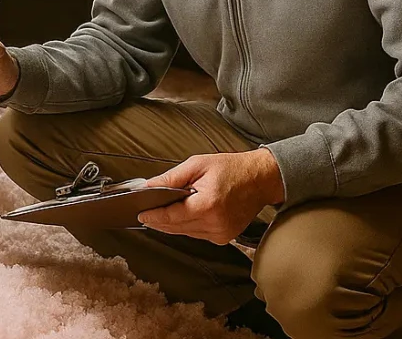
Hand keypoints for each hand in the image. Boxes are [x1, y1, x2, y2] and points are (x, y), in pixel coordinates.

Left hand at [136, 148, 284, 244]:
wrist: (261, 179)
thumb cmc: (231, 168)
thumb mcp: (197, 165)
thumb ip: (171, 178)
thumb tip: (148, 187)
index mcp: (208, 205)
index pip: (172, 216)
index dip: (153, 216)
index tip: (140, 214)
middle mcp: (215, 223)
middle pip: (176, 227)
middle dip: (159, 220)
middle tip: (144, 212)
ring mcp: (221, 233)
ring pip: (185, 233)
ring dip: (171, 224)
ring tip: (160, 212)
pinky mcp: (224, 237)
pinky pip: (197, 234)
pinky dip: (186, 226)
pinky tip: (181, 215)